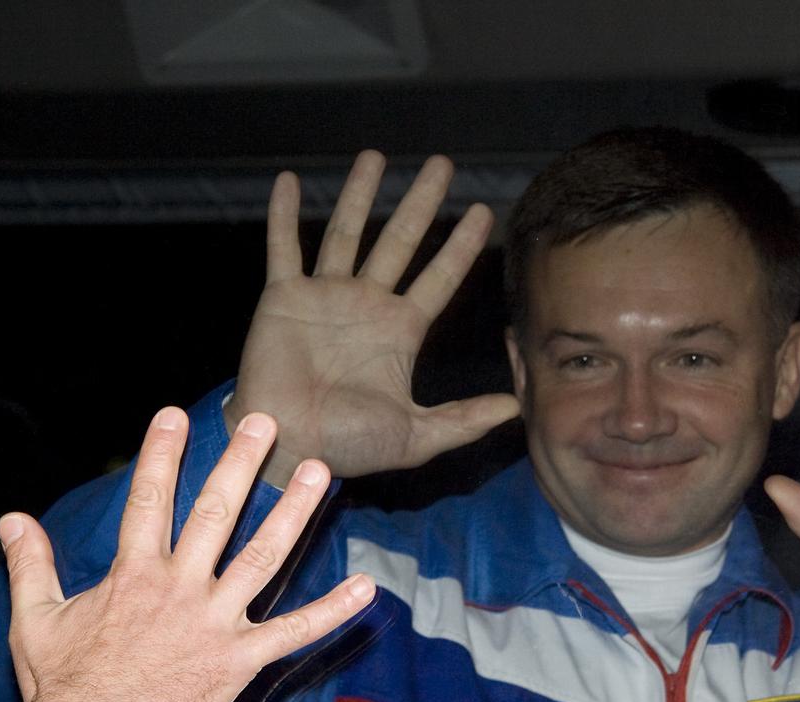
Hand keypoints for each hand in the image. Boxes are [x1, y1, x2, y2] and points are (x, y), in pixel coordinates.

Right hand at [0, 406, 374, 701]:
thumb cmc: (64, 685)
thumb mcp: (36, 618)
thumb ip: (30, 565)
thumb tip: (12, 520)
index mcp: (134, 574)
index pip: (149, 499)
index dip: (161, 454)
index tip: (175, 415)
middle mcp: (180, 587)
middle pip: (215, 512)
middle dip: (240, 463)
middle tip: (265, 422)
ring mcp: (215, 621)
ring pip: (262, 556)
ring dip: (293, 512)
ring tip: (318, 473)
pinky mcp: (239, 660)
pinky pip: (293, 631)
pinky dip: (331, 611)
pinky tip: (364, 589)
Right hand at [225, 150, 520, 486]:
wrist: (288, 447)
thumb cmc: (348, 446)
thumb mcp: (416, 435)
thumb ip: (464, 419)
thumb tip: (516, 407)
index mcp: (399, 332)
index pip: (439, 277)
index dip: (461, 247)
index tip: (484, 213)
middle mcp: (365, 305)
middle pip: (400, 241)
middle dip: (420, 203)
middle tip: (441, 164)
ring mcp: (324, 297)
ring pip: (347, 233)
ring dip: (359, 195)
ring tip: (375, 156)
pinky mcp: (283, 298)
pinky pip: (284, 248)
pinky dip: (284, 216)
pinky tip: (290, 182)